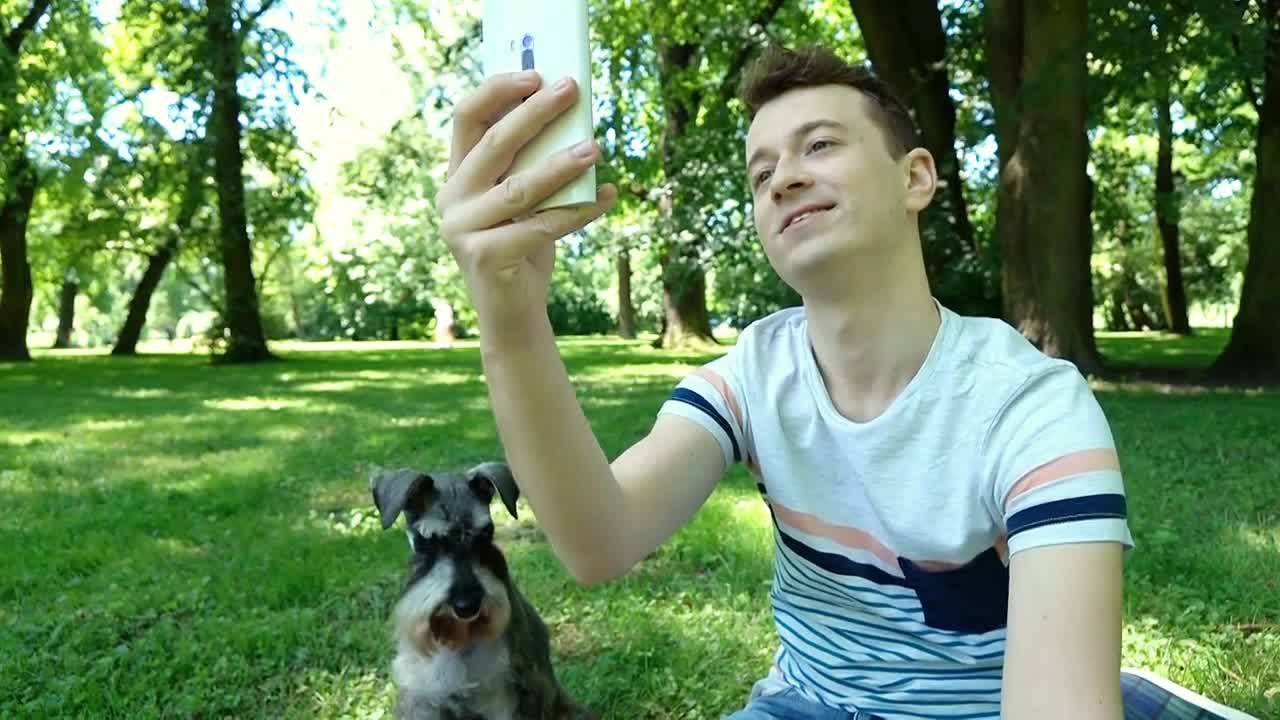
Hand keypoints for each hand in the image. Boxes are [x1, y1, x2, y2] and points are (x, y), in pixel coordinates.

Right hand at [435, 71, 617, 330]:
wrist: (513, 313)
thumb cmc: (522, 247)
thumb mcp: (522, 200)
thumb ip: (530, 165)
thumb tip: (572, 118)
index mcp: (456, 176)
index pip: (467, 118)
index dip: (498, 91)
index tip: (536, 73)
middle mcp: (450, 199)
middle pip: (494, 143)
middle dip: (536, 113)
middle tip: (571, 90)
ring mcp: (461, 230)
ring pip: (519, 188)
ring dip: (561, 164)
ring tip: (596, 147)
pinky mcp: (483, 257)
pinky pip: (540, 227)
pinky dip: (578, 212)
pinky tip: (607, 197)